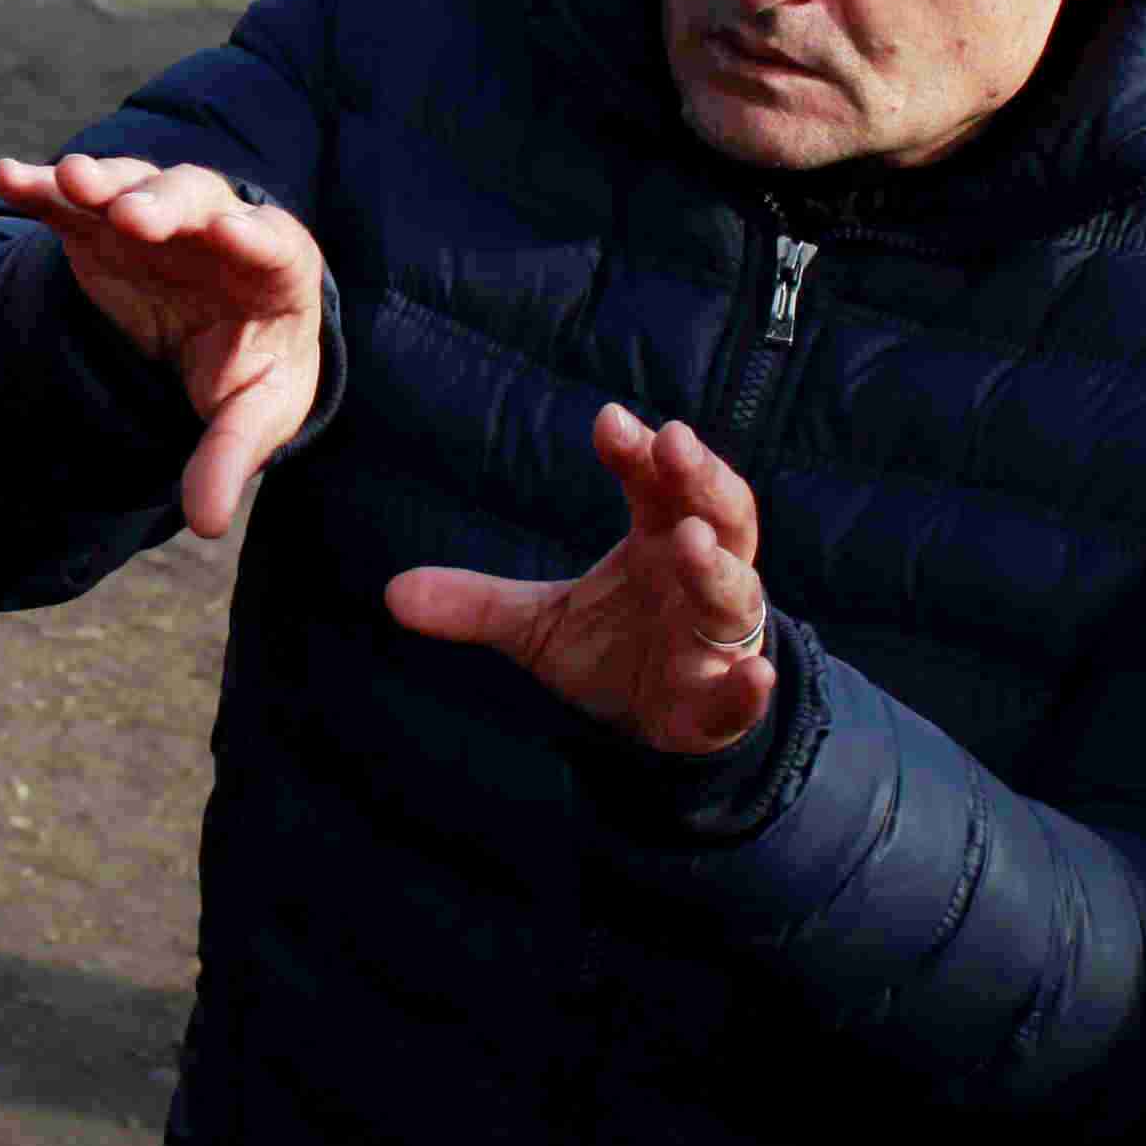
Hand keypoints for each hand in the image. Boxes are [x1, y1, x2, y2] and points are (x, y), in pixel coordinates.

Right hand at [0, 152, 326, 536]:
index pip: (272, 244)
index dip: (254, 238)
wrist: (211, 339)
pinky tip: (6, 180)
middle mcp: (215, 227)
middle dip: (163, 205)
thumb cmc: (247, 371)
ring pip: (132, 185)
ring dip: (102, 182)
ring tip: (69, 181)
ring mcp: (156, 220)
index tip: (232, 234)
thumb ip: (229, 457)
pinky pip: (72, 201)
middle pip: (195, 199)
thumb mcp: (249, 417)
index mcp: (272, 270)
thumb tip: (208, 522)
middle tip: (130, 216)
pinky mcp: (101, 225)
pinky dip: (42, 189)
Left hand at [386, 404, 785, 759]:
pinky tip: (752, 679)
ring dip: (717, 567)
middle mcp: (699, 575)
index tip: (609, 422)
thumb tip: (392, 592)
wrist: (660, 724)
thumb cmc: (616, 647)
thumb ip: (477, 603)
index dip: (640, 451)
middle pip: (721, 513)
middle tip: (674, 443)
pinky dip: (752, 687)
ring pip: (736, 591)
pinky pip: (745, 690)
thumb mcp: (538, 624)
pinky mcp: (723, 699)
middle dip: (701, 478)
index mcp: (662, 540)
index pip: (659, 483)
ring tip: (689, 544)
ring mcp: (717, 635)